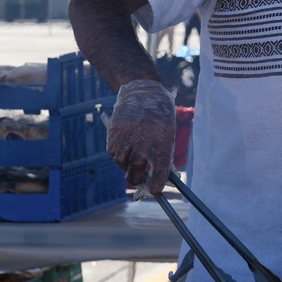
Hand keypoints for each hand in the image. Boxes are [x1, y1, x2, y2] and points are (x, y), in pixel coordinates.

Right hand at [106, 79, 175, 194]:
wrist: (142, 91)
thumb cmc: (160, 116)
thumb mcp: (168, 133)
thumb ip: (163, 155)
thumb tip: (160, 179)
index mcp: (161, 142)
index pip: (159, 171)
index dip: (156, 184)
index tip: (155, 191)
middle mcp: (142, 142)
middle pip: (135, 172)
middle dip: (136, 179)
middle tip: (139, 178)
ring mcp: (126, 138)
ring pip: (121, 163)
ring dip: (126, 164)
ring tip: (132, 152)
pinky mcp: (113, 134)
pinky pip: (113, 152)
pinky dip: (118, 152)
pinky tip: (125, 142)